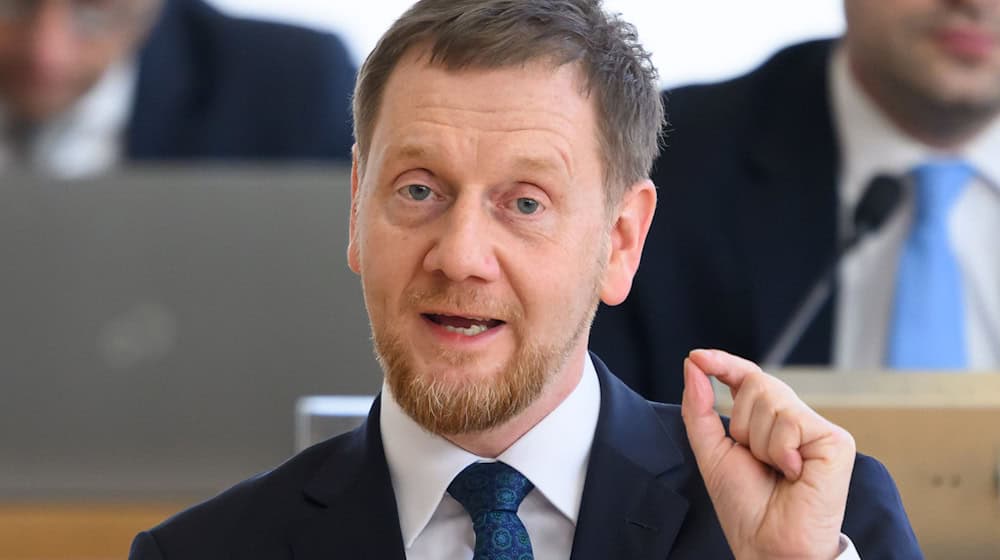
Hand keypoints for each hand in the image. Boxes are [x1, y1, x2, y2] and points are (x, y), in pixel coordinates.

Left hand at [680, 349, 855, 559]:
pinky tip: (793, 474)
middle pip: (758, 383)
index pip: (748, 378)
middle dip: (742, 423)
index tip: (698, 357)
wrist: (769, 545)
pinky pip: (791, 422)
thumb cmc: (745, 508)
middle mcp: (796, 421)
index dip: (724, 364)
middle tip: (756, 461)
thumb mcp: (712, 452)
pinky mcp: (837, 441)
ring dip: (760, 443)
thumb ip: (699, 409)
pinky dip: (780, 451)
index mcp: (768, 422)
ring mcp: (818, 429)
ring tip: (776, 471)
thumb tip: (694, 365)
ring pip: (773, 400)